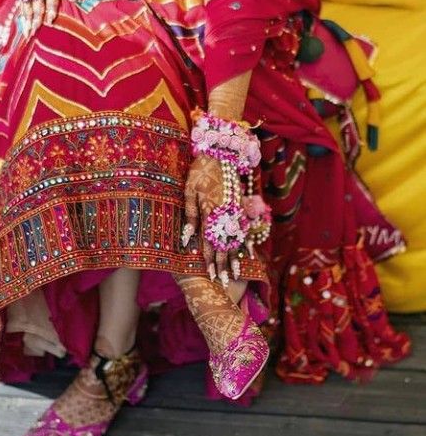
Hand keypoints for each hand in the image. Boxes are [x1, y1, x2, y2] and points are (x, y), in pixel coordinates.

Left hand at [182, 153, 249, 286]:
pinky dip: (245, 241)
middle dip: (224, 265)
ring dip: (235, 257)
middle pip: (224, 245)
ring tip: (236, 273)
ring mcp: (236, 210)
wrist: (221, 153)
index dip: (210, 260)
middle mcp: (225, 214)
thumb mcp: (189, 190)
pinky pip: (244, 227)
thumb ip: (190, 215)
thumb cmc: (200, 171)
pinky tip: (247, 252)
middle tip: (223, 283)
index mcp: (210, 212)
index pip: (210, 242)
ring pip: (236, 238)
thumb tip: (187, 238)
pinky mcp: (241, 205)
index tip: (210, 276)